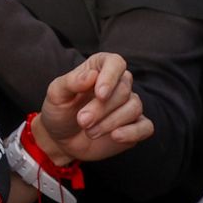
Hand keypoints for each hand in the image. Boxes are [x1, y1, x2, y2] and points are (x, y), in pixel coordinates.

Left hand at [35, 53, 152, 164]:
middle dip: (102, 108)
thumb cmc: (59, 111)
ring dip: (111, 122)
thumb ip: (71, 82)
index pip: (115, 63)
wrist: (61, 139)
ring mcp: (128, 105)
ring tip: (90, 131)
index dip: (110, 77)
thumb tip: (91, 75)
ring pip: (134, 107)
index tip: (99, 94)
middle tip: (82, 121)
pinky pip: (146, 127)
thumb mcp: (56, 95)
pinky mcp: (135, 127)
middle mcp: (118, 84)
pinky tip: (115, 136)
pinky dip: (133, 132)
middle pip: (123, 90)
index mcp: (100, 68)